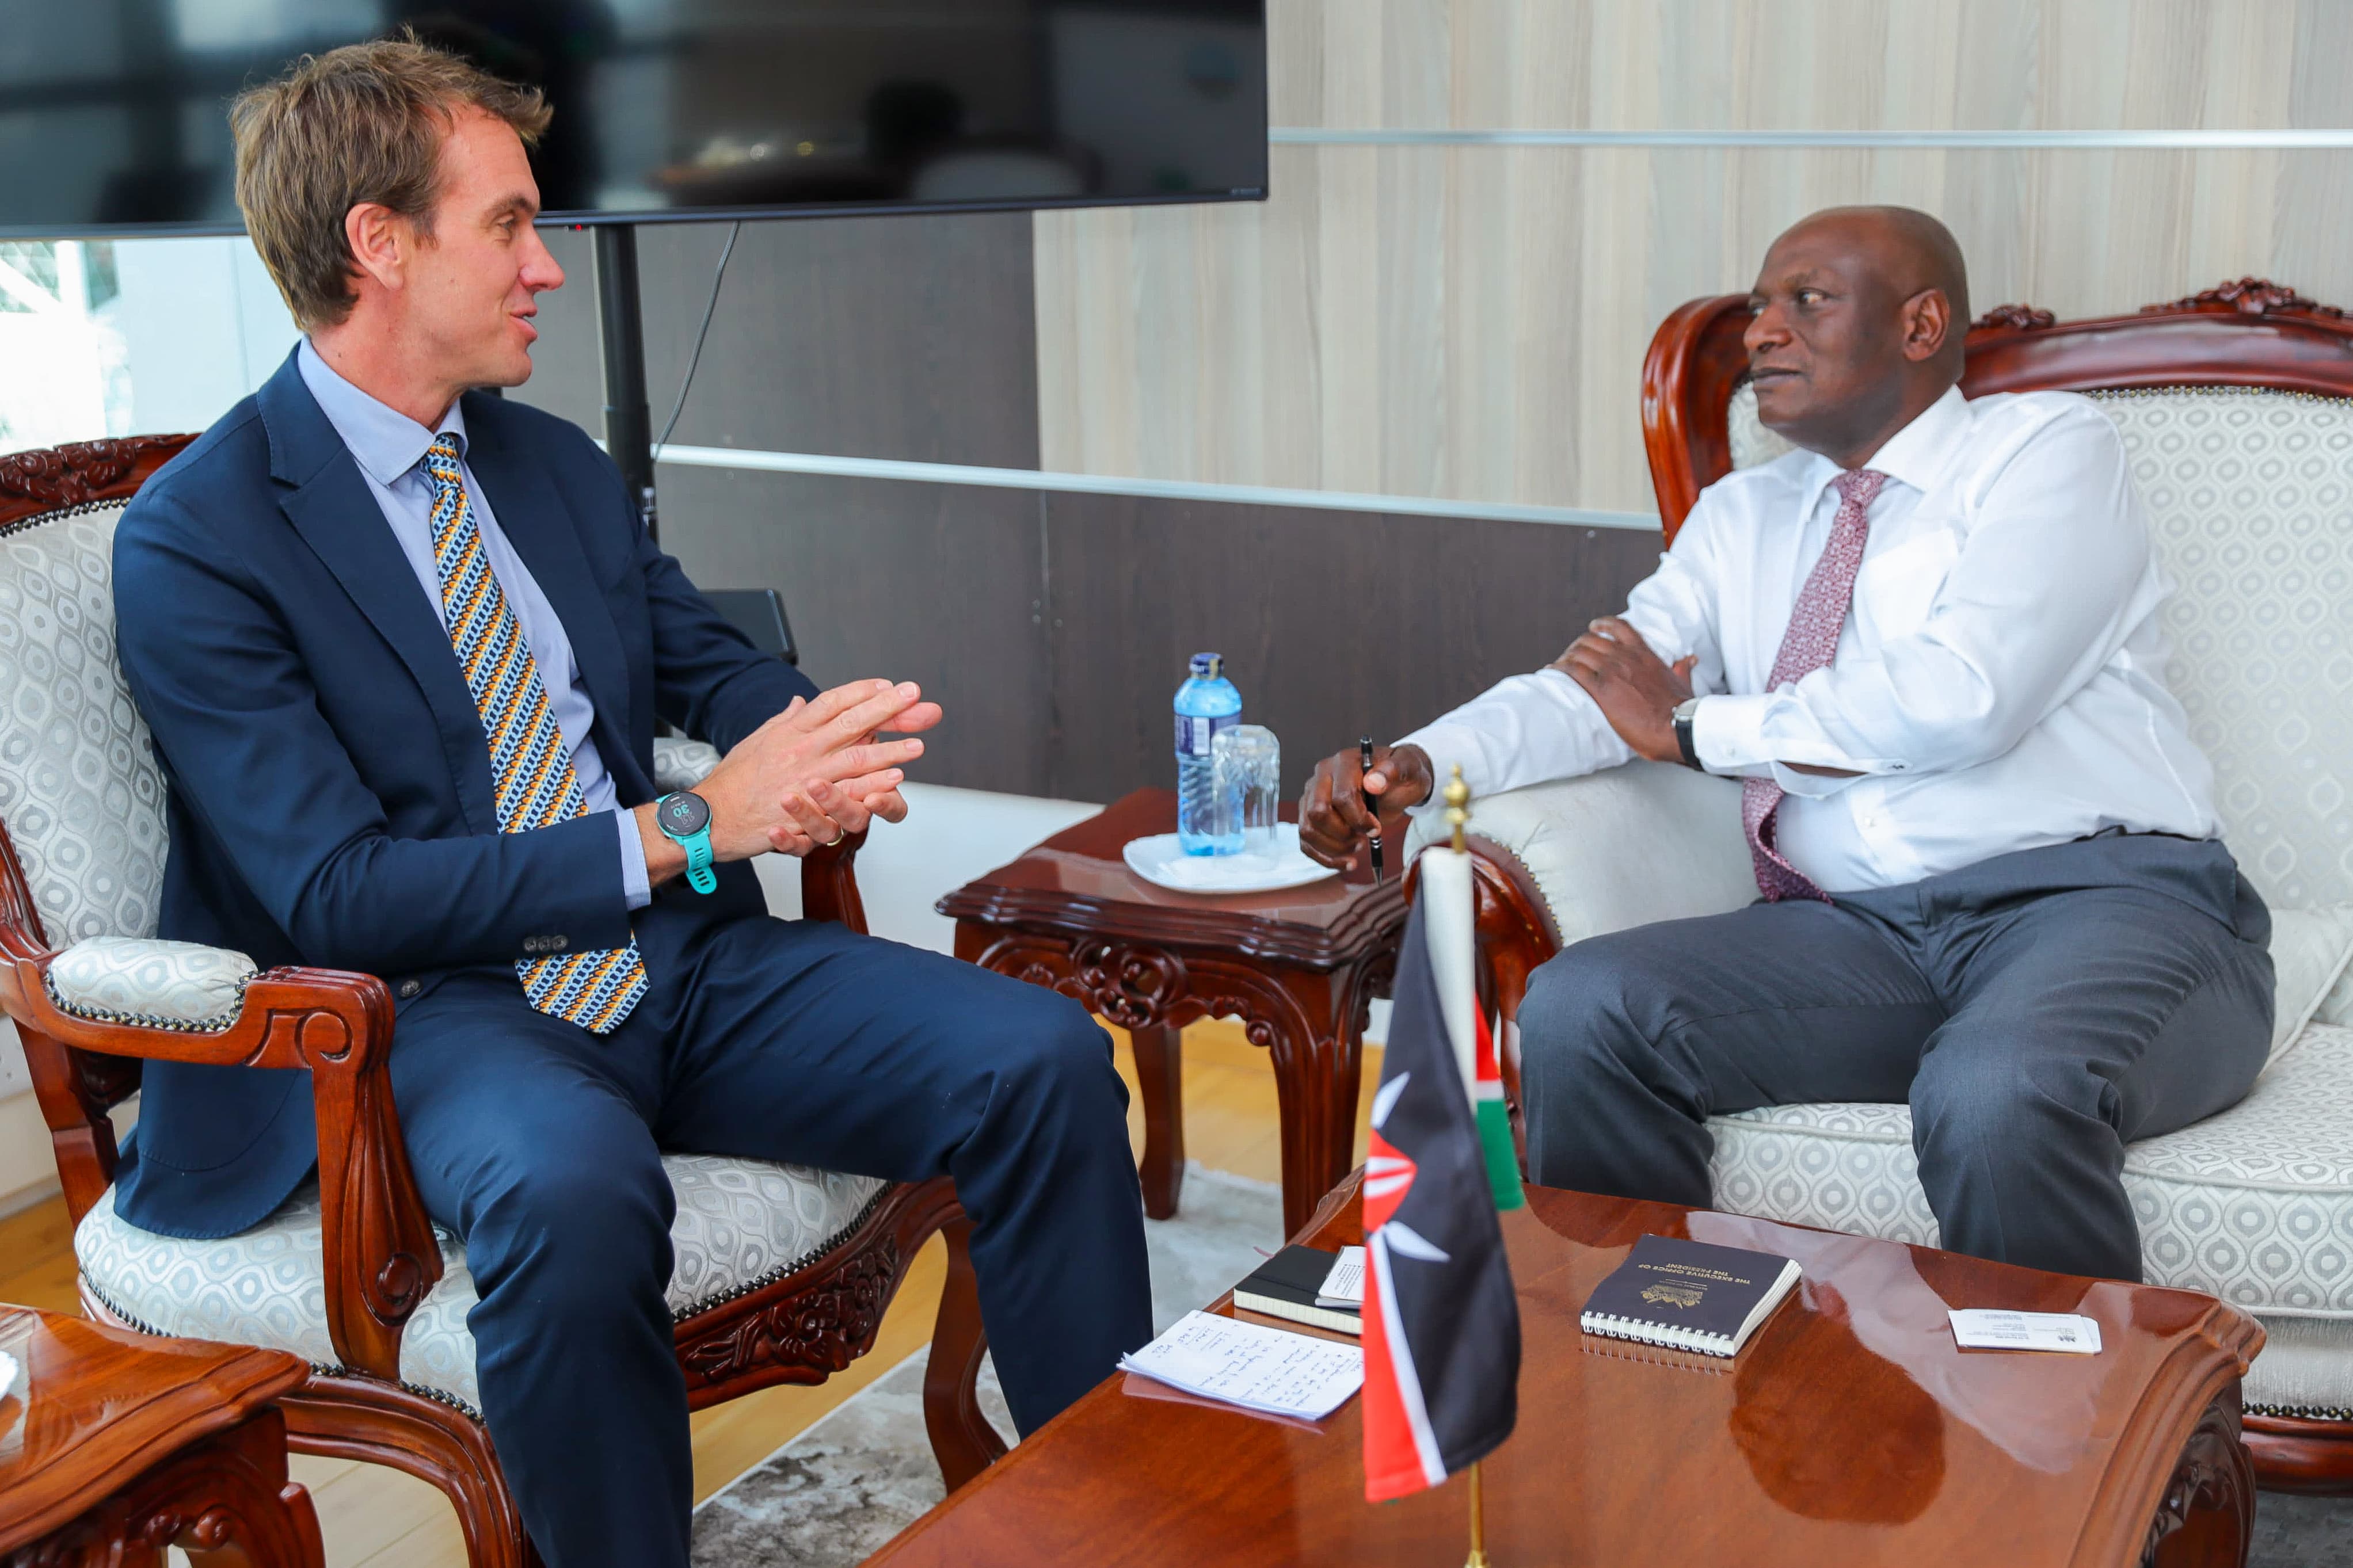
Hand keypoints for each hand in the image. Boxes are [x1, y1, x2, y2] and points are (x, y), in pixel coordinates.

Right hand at [638, 679, 941, 875]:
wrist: (711, 816)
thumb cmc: (734, 780)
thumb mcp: (757, 740)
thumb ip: (785, 720)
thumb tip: (801, 703)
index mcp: (790, 730)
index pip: (832, 702)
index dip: (862, 692)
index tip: (888, 686)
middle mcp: (800, 748)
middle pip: (850, 722)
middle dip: (886, 709)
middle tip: (914, 696)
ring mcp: (804, 777)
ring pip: (855, 758)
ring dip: (890, 750)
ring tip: (918, 744)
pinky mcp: (807, 807)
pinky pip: (846, 794)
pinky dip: (873, 785)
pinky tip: (895, 779)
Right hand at [1297, 743, 1432, 869]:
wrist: (1397, 782)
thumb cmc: (1401, 774)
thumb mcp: (1407, 767)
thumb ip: (1392, 771)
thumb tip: (1374, 783)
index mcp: (1344, 762)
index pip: (1341, 796)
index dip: (1359, 819)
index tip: (1376, 829)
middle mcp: (1322, 776)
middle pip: (1317, 813)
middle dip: (1343, 834)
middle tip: (1364, 838)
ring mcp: (1312, 795)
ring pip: (1308, 830)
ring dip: (1335, 848)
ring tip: (1358, 846)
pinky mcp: (1310, 814)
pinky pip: (1306, 842)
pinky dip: (1326, 858)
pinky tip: (1347, 862)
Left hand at [1552, 617, 1695, 763]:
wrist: (1678, 725)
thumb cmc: (1682, 709)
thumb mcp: (1684, 682)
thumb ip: (1682, 668)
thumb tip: (1689, 660)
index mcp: (1645, 654)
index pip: (1620, 627)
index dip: (1602, 624)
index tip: (1592, 627)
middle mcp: (1626, 657)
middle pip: (1593, 639)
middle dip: (1578, 645)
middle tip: (1572, 655)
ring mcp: (1613, 672)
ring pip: (1580, 653)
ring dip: (1567, 657)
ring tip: (1560, 664)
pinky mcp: (1602, 690)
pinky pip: (1573, 672)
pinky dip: (1560, 669)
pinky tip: (1552, 671)